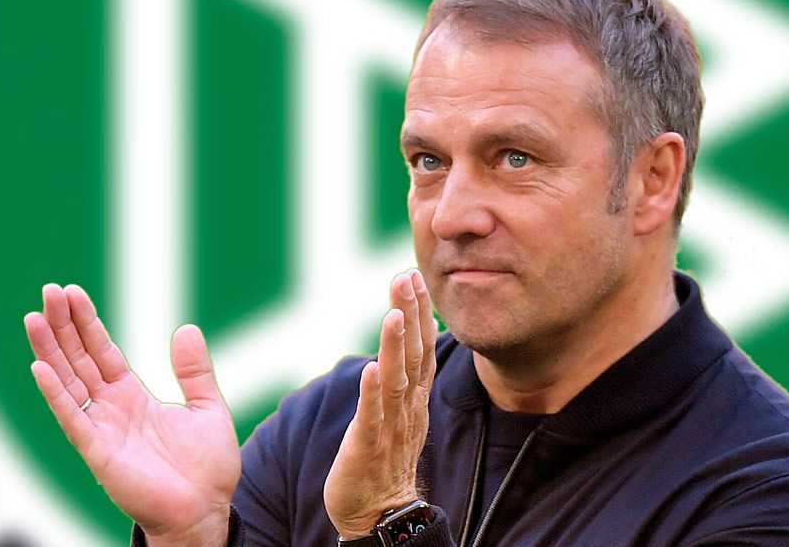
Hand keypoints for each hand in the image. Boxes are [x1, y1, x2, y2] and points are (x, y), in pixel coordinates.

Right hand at [24, 284, 238, 545]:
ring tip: (35, 317)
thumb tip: (186, 328)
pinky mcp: (98, 451)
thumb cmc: (206, 467)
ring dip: (51, 350)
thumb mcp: (208, 407)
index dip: (87, 323)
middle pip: (79, 359)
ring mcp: (101, 428)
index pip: (102, 351)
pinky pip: (72, 417)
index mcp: (133, 396)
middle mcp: (111, 408)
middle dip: (63, 326)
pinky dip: (56, 393)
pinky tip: (42, 367)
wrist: (205, 510)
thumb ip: (195, 370)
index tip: (71, 292)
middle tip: (48, 291)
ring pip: (69, 381)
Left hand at [324, 270, 437, 538]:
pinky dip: (372, 393)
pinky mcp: (368, 448)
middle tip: (407, 277)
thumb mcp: (401, 409)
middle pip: (413, 355)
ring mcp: (390, 427)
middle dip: (411, 314)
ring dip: (394, 345)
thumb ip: (405, 374)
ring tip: (393, 313)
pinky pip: (372, 417)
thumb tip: (408, 335)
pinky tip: (371, 369)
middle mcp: (407, 407)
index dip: (420, 312)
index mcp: (414, 397)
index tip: (415, 276)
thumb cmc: (386, 456)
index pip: (421, 347)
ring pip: (395, 380)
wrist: (381, 511)